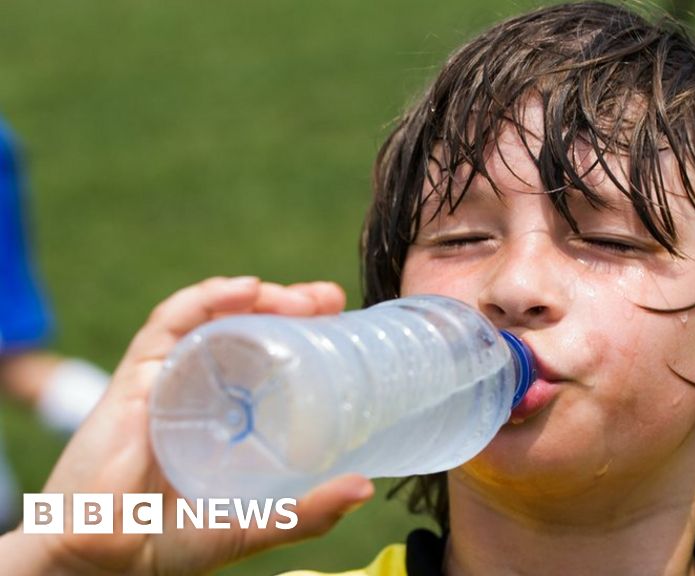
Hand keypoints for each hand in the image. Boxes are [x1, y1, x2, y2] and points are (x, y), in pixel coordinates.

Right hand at [2, 277, 374, 574]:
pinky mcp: (136, 378)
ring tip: (299, 298)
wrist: (104, 564)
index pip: (268, 356)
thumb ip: (308, 512)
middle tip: (329, 301)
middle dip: (290, 305)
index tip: (341, 320)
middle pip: (246, 328)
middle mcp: (200, 389)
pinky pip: (168, 324)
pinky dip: (203, 298)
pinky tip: (243, 290)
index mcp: (228, 415)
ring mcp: (168, 379)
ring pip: (213, 316)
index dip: (304, 332)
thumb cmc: (170, 545)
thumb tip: (364, 488)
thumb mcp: (255, 523)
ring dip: (257, 296)